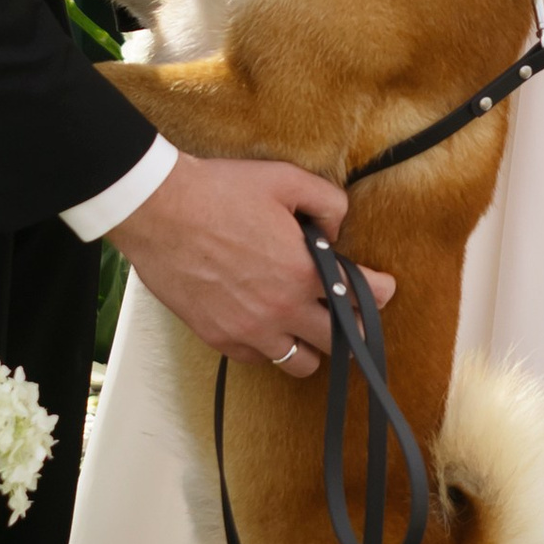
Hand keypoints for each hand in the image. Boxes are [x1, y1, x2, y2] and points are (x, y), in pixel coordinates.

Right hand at [113, 149, 394, 368]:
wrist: (159, 211)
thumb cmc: (220, 191)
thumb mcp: (285, 180)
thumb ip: (326, 202)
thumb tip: (338, 225)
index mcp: (305, 272)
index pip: (363, 297)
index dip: (381, 291)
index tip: (383, 287)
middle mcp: (283, 310)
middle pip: (339, 341)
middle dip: (352, 325)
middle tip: (349, 311)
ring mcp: (250, 329)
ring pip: (302, 363)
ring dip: (312, 347)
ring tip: (309, 328)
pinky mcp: (219, 338)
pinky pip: (259, 360)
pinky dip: (270, 348)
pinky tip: (267, 327)